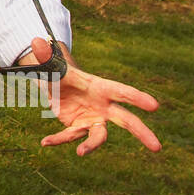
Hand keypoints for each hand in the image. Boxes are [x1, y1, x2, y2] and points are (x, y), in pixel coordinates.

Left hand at [33, 38, 161, 155]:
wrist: (54, 85)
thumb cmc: (59, 72)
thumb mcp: (52, 65)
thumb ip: (46, 57)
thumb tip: (36, 41)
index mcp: (100, 87)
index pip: (122, 92)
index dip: (137, 98)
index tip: (155, 106)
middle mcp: (102, 106)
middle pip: (126, 120)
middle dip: (142, 132)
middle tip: (157, 148)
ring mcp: (92, 119)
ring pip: (99, 136)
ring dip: (91, 145)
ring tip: (81, 152)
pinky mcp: (79, 128)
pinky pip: (71, 136)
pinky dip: (58, 139)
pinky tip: (45, 141)